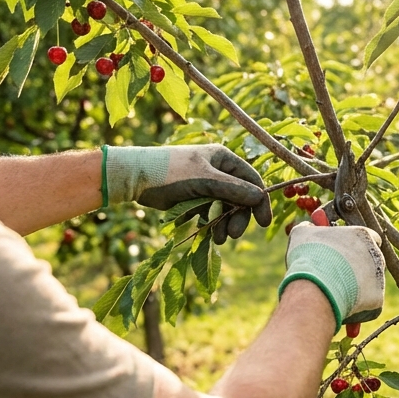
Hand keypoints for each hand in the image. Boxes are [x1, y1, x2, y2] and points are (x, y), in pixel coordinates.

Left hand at [103, 144, 271, 242]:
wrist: (134, 178)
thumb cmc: (169, 172)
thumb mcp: (203, 180)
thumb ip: (232, 189)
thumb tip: (260, 197)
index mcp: (223, 159)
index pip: (251, 180)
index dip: (259, 201)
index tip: (263, 222)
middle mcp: (218, 171)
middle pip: (240, 198)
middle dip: (238, 217)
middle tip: (233, 234)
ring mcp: (207, 185)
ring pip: (226, 208)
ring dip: (225, 224)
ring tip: (218, 239)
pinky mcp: (195, 198)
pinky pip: (211, 214)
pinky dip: (212, 225)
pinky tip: (209, 235)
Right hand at [277, 223, 385, 327]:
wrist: (315, 288)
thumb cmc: (308, 257)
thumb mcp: (301, 234)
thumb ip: (308, 227)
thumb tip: (308, 225)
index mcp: (363, 235)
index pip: (367, 237)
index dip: (354, 245)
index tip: (342, 252)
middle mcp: (377, 255)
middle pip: (370, 261)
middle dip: (356, 268)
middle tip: (336, 275)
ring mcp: (379, 278)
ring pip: (368, 283)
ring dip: (355, 287)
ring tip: (334, 293)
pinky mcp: (377, 300)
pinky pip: (368, 304)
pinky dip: (357, 306)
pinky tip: (341, 307)